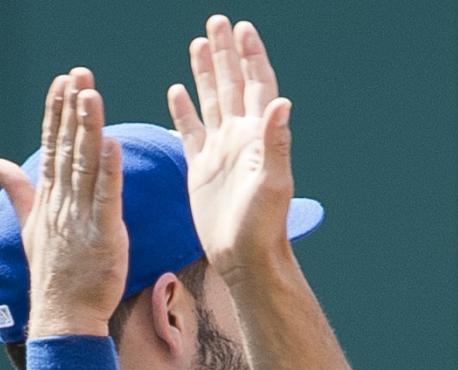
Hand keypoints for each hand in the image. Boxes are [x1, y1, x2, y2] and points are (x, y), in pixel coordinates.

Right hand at [0, 68, 127, 340]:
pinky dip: (109, 172)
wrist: (64, 316)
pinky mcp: (102, 236)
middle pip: (67, 148)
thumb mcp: (30, 226)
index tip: (62, 81)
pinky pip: (105, 199)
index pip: (51, 146)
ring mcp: (80, 219)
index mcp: (48, 199)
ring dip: (88, 129)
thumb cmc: (54, 273)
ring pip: (85, 166)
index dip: (56, 112)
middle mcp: (61, 204)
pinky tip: (112, 145)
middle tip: (79, 74)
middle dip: (72, 109)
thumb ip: (17, 191)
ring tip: (92, 95)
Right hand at [167, 14, 294, 273]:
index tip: (243, 28)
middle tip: (217, 21)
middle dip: (225, 52)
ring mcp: (220, 151)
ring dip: (204, 72)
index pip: (257, 85)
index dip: (251, 56)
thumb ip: (275, 142)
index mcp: (258, 136)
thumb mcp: (272, 183)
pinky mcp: (201, 168)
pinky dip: (183, 110)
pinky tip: (176, 90)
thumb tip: (281, 102)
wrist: (243, 259)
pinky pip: (190, 131)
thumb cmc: (263, 227)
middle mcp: (240, 137)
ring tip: (198, 42)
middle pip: (232, 83)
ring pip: (211, 100)